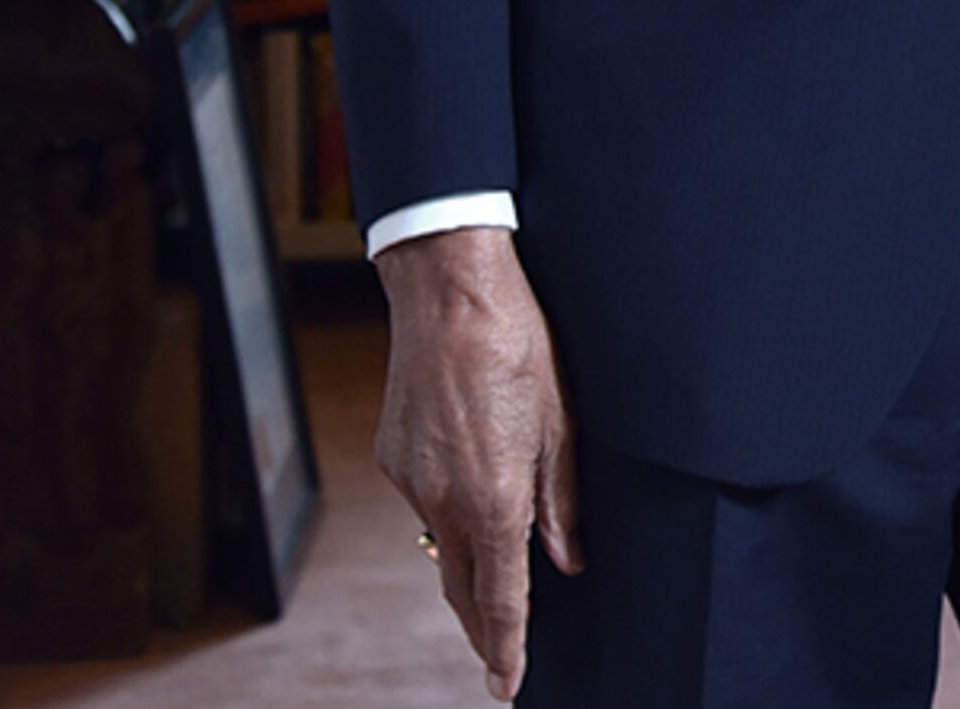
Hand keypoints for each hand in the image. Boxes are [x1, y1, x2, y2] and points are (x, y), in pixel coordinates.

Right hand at [376, 226, 580, 699]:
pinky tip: (469, 488)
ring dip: (467, 565)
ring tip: (496, 573)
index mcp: (492, 499)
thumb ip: (561, 501)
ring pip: (442, 544)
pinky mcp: (392, 455)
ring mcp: (410, 479)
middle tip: (501, 657)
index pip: (500, 598)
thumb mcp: (561, 424)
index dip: (506, 648)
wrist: (449, 290)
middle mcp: (442, 500)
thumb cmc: (517, 345)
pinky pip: (424, 502)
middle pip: (462, 589)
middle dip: (482, 629)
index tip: (508, 685)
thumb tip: (567, 558)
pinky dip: (448, 511)